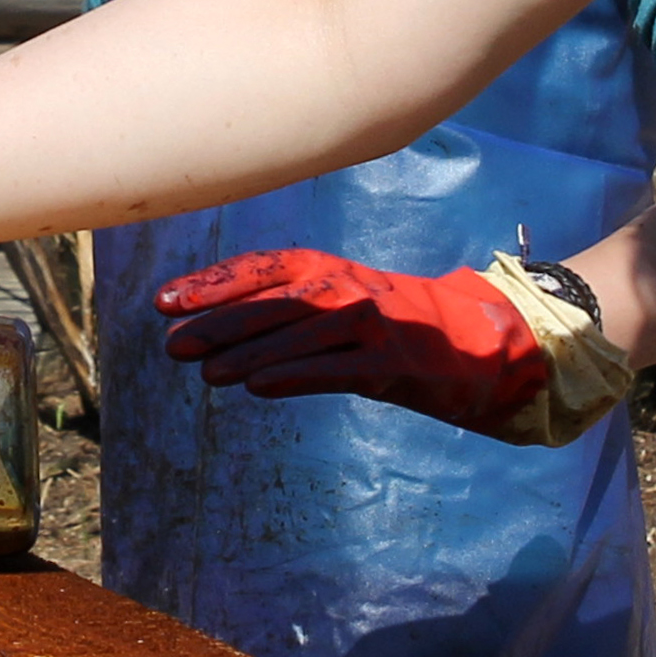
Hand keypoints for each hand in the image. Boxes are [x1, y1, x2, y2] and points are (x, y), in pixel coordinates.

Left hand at [154, 250, 636, 445]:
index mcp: (335, 272)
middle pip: (274, 299)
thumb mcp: (347, 310)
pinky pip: (337, 368)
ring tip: (202, 370)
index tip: (165, 300)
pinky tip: (256, 387)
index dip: (214, 284)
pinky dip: (295, 374)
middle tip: (170, 339)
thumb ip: (295, 314)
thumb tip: (224, 332)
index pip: (264, 270)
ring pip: (300, 333)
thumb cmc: (408, 328)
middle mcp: (351, 290)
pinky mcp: (395, 361)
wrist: (491, 344)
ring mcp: (374, 323)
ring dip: (247, 351)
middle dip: (219, 318)